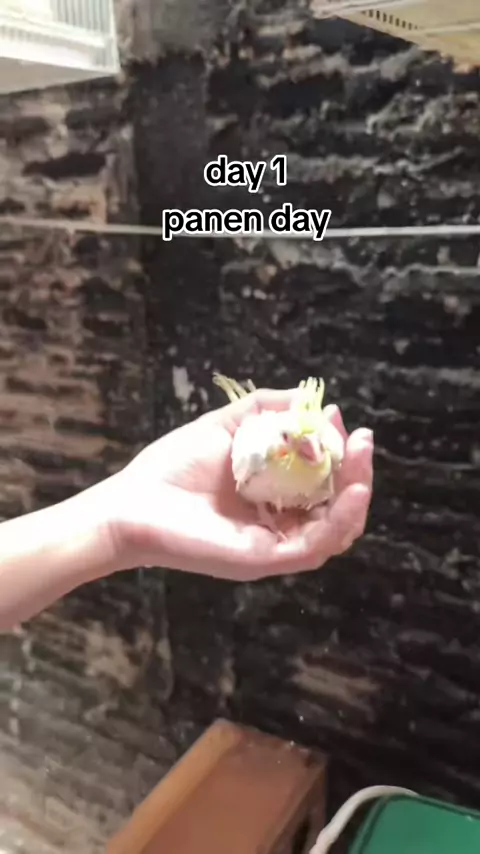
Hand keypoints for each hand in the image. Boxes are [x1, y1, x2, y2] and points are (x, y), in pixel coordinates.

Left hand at [110, 389, 373, 580]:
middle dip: (357, 472)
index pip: (323, 482)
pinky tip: (350, 490)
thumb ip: (263, 410)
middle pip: (336, 507)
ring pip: (335, 530)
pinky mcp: (264, 559)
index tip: (340, 418)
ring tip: (360, 459)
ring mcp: (273, 544)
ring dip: (357, 494)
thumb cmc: (171, 468)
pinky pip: (314, 546)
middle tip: (362, 440)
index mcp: (272, 498)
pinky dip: (339, 520)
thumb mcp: (224, 427)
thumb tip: (307, 398)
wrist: (130, 504)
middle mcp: (278, 524)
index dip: (339, 453)